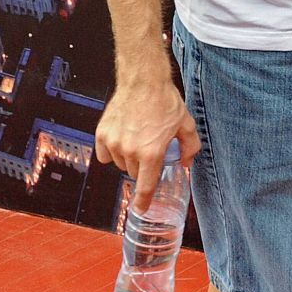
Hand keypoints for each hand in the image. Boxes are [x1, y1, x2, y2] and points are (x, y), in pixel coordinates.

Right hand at [94, 75, 199, 212]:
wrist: (143, 81)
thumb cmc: (164, 101)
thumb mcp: (186, 124)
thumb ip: (190, 147)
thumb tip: (187, 162)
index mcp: (151, 152)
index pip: (146, 186)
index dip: (144, 201)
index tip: (141, 209)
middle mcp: (130, 151)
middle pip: (134, 172)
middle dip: (143, 166)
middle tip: (151, 147)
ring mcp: (113, 143)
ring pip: (119, 164)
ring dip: (128, 157)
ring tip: (139, 137)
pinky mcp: (102, 134)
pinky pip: (104, 155)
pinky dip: (112, 151)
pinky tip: (123, 138)